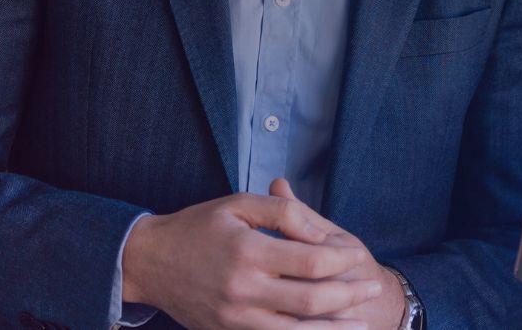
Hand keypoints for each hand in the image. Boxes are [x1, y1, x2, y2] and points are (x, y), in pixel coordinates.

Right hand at [120, 183, 385, 329]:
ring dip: (334, 329)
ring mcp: (237, 318)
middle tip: (372, 288)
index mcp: (248, 251)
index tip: (356, 255)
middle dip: (349, 296)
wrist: (149, 262)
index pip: (313, 262)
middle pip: (313, 301)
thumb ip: (282, 211)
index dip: (342, 260)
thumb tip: (320, 234)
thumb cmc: (196, 227)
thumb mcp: (237, 204)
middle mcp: (244, 289)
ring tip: (361, 323)